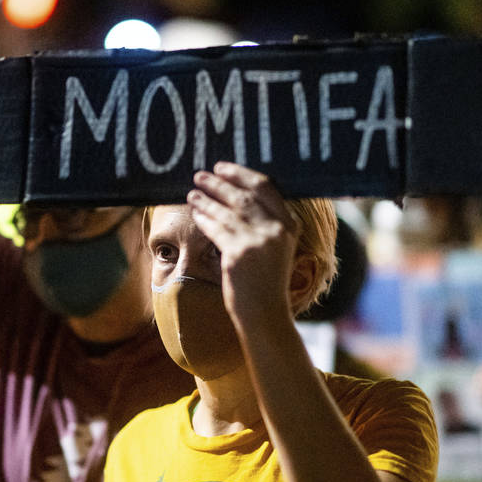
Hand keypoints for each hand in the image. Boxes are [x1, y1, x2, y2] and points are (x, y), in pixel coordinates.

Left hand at [189, 162, 298, 324]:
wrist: (265, 313)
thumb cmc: (267, 282)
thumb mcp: (277, 248)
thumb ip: (265, 224)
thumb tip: (236, 198)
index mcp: (289, 225)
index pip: (266, 187)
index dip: (241, 174)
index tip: (223, 168)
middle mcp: (276, 230)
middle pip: (243, 195)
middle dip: (219, 183)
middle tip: (201, 175)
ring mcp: (257, 241)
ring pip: (227, 211)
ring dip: (206, 199)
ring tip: (192, 193)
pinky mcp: (238, 254)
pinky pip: (216, 229)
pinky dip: (204, 218)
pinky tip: (195, 213)